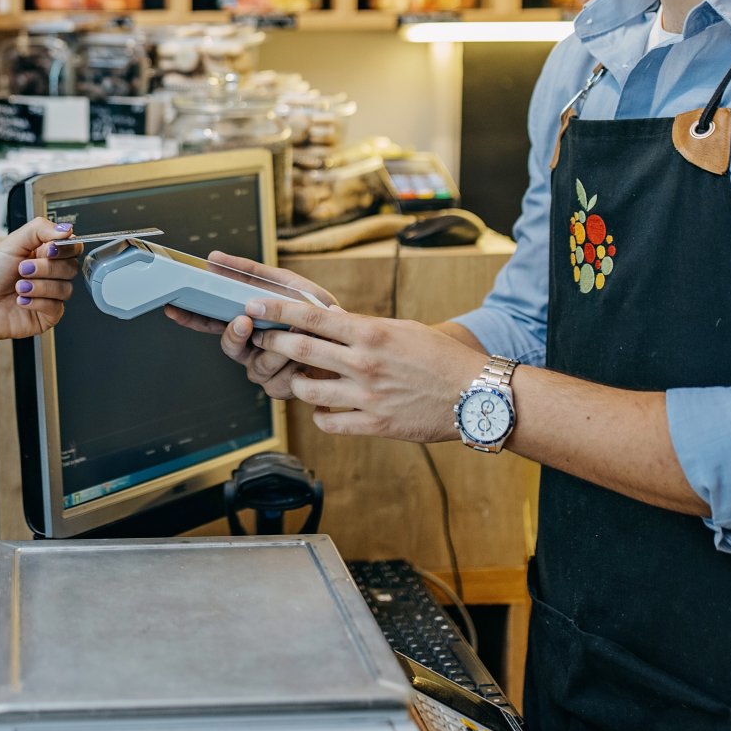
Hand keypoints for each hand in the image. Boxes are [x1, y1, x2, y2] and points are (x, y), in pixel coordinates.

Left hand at [0, 216, 83, 347]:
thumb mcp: (11, 243)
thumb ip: (40, 229)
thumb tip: (67, 229)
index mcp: (43, 253)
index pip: (72, 247)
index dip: (64, 248)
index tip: (48, 249)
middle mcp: (49, 274)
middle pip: (71, 267)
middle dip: (46, 268)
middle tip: (23, 268)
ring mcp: (50, 295)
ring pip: (65, 288)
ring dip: (39, 286)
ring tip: (19, 286)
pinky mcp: (48, 315)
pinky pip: (57, 307)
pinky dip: (37, 302)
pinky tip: (21, 300)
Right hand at [163, 253, 338, 400]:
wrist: (350, 340)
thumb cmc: (316, 311)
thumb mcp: (284, 283)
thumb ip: (249, 272)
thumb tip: (214, 257)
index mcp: (245, 324)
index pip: (209, 321)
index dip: (190, 316)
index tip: (173, 306)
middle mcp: (250, 350)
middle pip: (229, 347)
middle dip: (236, 335)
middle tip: (245, 321)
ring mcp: (264, 371)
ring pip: (257, 366)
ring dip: (280, 349)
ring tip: (300, 334)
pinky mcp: (282, 389)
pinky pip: (279, 383)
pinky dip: (296, 367)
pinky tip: (307, 359)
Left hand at [239, 297, 486, 442]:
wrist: (476, 395)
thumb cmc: (442, 358)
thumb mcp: (403, 330)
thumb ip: (365, 328)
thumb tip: (330, 323)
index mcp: (371, 333)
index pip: (312, 317)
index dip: (277, 311)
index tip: (254, 307)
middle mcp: (365, 362)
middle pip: (301, 351)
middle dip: (273, 345)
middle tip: (260, 341)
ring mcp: (368, 395)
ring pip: (307, 391)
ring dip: (294, 384)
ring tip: (294, 379)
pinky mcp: (375, 424)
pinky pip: (329, 423)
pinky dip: (319, 416)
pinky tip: (322, 409)